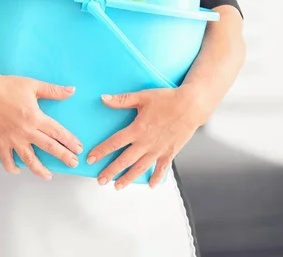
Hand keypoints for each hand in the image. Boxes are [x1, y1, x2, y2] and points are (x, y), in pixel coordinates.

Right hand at [0, 74, 82, 179]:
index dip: (70, 141)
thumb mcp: (33, 85)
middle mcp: (26, 131)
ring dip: (39, 169)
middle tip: (73, 164)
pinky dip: (12, 167)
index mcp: (36, 117)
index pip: (57, 132)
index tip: (78, 148)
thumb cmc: (7, 86)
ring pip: (28, 159)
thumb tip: (72, 90)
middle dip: (63, 156)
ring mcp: (12, 138)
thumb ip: (53, 90)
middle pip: (48, 147)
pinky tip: (18, 170)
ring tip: (48, 176)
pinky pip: (6, 159)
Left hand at [88, 85, 205, 189]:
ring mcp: (158, 150)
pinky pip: (162, 168)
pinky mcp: (170, 152)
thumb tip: (103, 98)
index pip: (114, 143)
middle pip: (125, 160)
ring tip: (117, 186)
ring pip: (140, 168)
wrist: (192, 106)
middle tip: (100, 180)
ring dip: (128, 178)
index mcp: (137, 129)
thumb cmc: (167, 99)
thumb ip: (122, 100)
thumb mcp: (143, 96)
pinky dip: (157, 178)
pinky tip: (151, 186)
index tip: (90, 159)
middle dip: (111, 171)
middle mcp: (146, 143)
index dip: (101, 151)